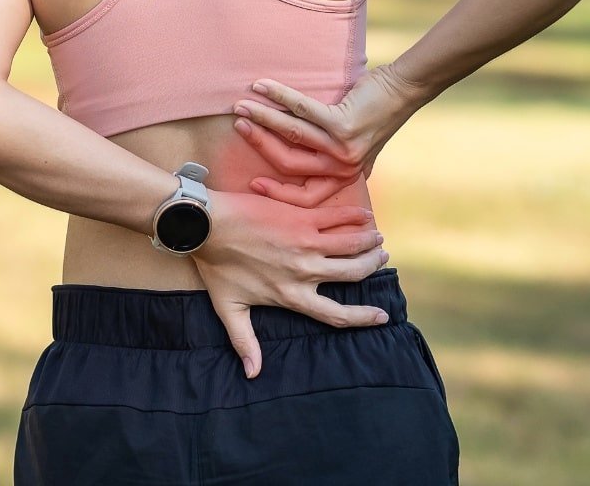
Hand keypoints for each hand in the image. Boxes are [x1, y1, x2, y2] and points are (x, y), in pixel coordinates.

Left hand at [189, 189, 389, 379]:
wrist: (207, 225)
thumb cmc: (217, 266)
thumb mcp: (229, 309)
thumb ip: (245, 342)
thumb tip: (252, 374)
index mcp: (292, 296)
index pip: (336, 314)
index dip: (363, 317)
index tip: (382, 316)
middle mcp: (305, 271)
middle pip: (352, 273)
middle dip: (371, 265)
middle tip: (380, 257)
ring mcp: (306, 242)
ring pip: (351, 244)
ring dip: (369, 241)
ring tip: (378, 239)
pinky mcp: (301, 218)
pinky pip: (337, 218)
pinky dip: (356, 217)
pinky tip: (365, 216)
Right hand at [231, 63, 429, 208]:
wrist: (402, 91)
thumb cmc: (373, 114)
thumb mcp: (355, 149)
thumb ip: (335, 161)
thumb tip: (307, 172)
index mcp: (342, 177)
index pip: (305, 197)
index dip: (277, 193)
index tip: (254, 184)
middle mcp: (342, 167)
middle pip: (289, 163)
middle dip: (259, 144)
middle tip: (238, 127)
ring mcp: (342, 147)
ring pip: (291, 135)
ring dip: (262, 118)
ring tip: (241, 106)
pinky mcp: (342, 124)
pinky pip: (301, 109)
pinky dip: (278, 96)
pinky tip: (261, 87)